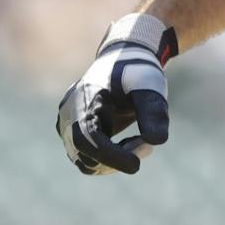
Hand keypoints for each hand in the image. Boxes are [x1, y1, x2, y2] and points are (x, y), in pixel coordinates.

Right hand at [57, 13, 177, 174]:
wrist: (124, 59)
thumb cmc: (138, 71)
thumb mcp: (151, 86)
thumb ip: (153, 112)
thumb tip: (156, 141)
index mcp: (83, 100)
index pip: (88, 139)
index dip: (111, 157)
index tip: (136, 166)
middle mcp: (68, 115)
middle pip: (86, 154)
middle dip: (118, 158)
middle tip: (148, 146)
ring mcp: (68, 125)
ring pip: (86, 161)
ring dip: (115, 160)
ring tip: (142, 142)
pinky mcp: (74, 133)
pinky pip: (88, 156)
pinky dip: (110, 156)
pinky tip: (132, 142)